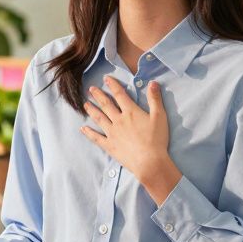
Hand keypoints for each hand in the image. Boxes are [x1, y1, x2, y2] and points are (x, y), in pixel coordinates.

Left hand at [82, 76, 181, 202]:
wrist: (149, 162)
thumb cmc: (156, 139)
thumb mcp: (159, 116)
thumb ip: (155, 99)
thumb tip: (153, 82)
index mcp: (130, 112)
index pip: (120, 95)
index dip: (113, 85)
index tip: (106, 79)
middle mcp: (119, 120)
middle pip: (106, 105)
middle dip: (98, 95)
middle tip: (91, 89)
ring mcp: (112, 133)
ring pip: (99, 118)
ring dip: (91, 110)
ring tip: (85, 104)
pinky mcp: (110, 145)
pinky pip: (96, 138)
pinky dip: (89, 133)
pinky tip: (82, 129)